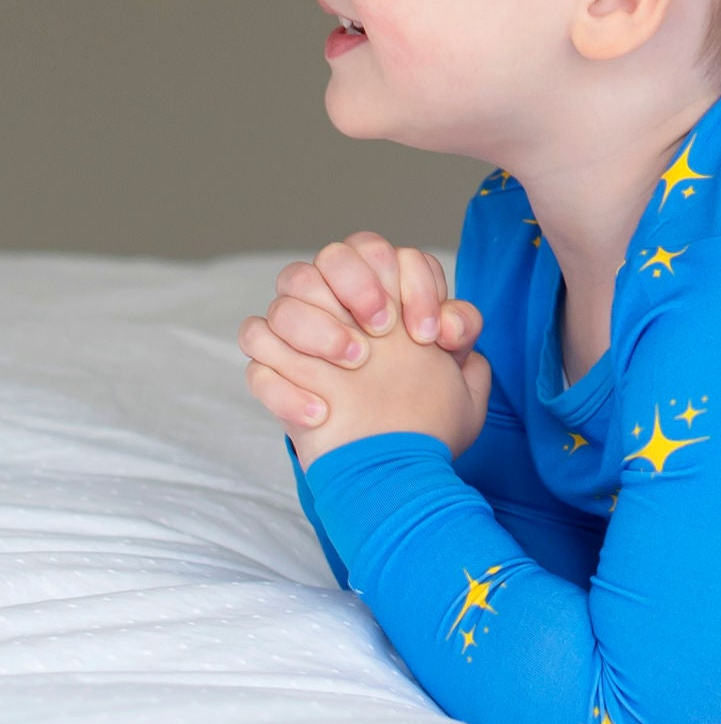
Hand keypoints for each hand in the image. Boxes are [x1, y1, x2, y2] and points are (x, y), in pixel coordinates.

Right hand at [239, 233, 486, 456]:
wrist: (388, 469)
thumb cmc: (424, 415)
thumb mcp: (460, 379)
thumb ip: (462, 336)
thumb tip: (450, 322)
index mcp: (385, 293)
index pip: (388, 254)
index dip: (413, 286)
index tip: (428, 336)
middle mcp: (337, 303)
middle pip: (332, 256)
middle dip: (358, 284)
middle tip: (382, 330)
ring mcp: (298, 334)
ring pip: (285, 300)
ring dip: (318, 328)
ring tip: (355, 365)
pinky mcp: (271, 370)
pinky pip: (256, 353)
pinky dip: (283, 384)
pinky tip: (322, 413)